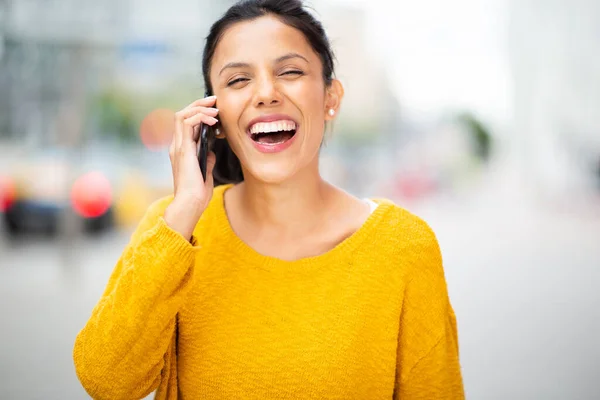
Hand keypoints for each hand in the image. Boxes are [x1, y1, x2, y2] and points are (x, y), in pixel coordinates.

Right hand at [164, 96, 218, 238]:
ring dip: (200, 108)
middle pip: (182, 114)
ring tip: (215, 110)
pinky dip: (200, 117)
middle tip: (214, 100)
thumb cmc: (197, 193)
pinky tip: (213, 120)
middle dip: (199, 104)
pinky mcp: (183, 149)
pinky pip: (186, 123)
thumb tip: (211, 152)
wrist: (190, 204)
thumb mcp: (205, 172)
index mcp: (181, 150)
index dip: (199, 112)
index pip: (186, 123)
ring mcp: (178, 146)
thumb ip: (206, 160)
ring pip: (182, 114)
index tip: (215, 110)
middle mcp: (177, 146)